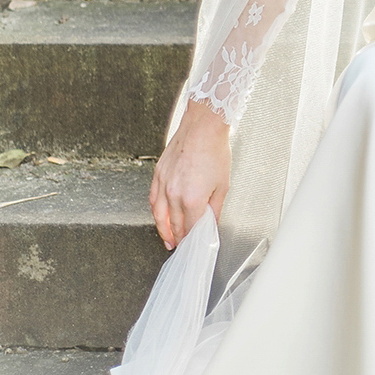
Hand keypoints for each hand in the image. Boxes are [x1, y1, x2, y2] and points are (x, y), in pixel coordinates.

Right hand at [150, 99, 230, 250]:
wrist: (202, 128)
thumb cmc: (214, 151)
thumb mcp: (222, 185)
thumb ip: (214, 209)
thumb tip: (211, 223)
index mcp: (192, 200)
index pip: (191, 228)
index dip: (193, 239)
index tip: (194, 245)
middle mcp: (174, 195)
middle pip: (174, 225)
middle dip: (178, 238)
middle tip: (181, 246)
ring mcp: (163, 185)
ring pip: (159, 215)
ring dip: (163, 230)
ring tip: (168, 239)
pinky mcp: (158, 175)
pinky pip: (153, 199)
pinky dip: (156, 212)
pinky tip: (159, 216)